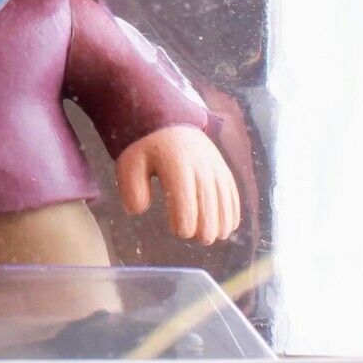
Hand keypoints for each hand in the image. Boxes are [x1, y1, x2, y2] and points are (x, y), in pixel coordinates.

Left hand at [116, 125, 240, 244]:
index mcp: (175, 165)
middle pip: (209, 204)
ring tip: (212, 236)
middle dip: (205, 228)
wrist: (170, 124)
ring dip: (221, 223)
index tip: (177, 231)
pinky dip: (232, 212)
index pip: (185, 201)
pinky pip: (233, 194)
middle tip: (197, 238)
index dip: (184, 223)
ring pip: (225, 201)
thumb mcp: (129, 164)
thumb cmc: (147, 149)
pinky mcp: (224, 171)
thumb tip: (138, 210)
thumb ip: (131, 188)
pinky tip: (226, 227)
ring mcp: (215, 168)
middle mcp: (200, 166)